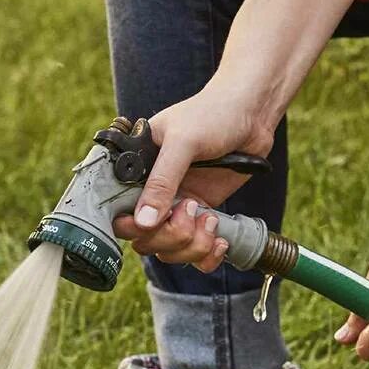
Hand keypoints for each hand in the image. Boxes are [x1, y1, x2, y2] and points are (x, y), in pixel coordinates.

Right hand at [111, 84, 272, 273]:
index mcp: (135, 171)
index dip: (130, 226)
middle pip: (143, 239)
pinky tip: (220, 240)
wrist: (251, 113)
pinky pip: (194, 253)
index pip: (116, 212)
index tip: (150, 224)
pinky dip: (206, 255)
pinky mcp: (200, 216)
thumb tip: (143, 222)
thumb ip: (162, 181)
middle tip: (192, 210)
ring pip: (168, 251)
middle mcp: (152, 193)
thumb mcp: (182, 141)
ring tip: (211, 220)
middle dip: (169, 236)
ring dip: (191, 245)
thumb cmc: (212, 113)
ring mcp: (176, 207)